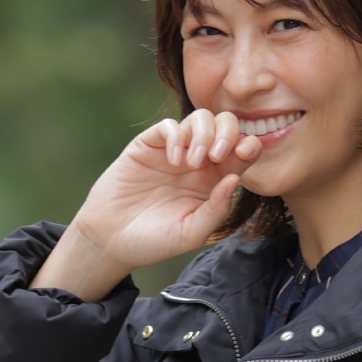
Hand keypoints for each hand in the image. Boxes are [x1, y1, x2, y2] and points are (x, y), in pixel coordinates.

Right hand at [32, 110, 262, 300]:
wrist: (112, 239)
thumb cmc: (154, 241)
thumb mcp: (191, 233)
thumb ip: (216, 210)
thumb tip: (235, 179)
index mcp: (214, 183)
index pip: (240, 153)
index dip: (249, 146)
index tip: (245, 152)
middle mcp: (198, 163)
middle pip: (224, 126)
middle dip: (228, 132)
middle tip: (217, 156)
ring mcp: (174, 151)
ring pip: (200, 119)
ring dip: (204, 134)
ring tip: (193, 163)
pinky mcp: (149, 145)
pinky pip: (170, 126)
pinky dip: (177, 137)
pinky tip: (173, 161)